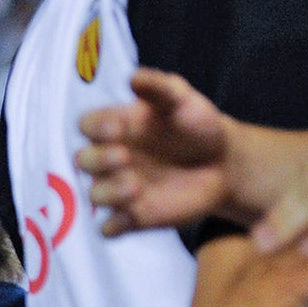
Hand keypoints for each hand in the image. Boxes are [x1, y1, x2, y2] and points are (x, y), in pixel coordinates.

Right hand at [77, 70, 232, 235]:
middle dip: (99, 161)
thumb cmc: (197, 125)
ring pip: (95, 195)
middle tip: (124, 158)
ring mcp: (118, 189)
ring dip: (108, 193)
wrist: (223, 162)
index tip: (116, 129)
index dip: (95, 128)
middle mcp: (110, 159)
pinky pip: (109, 228)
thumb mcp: (182, 100)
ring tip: (136, 188)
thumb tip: (131, 77)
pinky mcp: (131, 217)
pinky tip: (130, 218)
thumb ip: (158, 87)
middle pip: (84, 161)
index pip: (87, 126)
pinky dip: (113, 226)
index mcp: (116, 127)